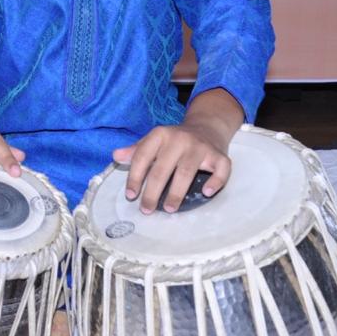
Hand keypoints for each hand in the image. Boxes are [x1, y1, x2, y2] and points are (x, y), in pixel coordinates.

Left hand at [112, 123, 230, 213]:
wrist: (207, 126)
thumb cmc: (175, 140)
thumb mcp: (154, 141)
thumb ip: (136, 150)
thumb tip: (116, 156)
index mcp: (160, 134)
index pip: (143, 157)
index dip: (134, 177)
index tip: (131, 195)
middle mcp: (180, 139)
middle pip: (162, 169)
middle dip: (152, 192)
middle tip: (146, 210)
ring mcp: (200, 147)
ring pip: (187, 172)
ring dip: (176, 193)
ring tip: (169, 209)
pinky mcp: (219, 155)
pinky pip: (220, 169)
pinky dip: (215, 182)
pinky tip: (207, 192)